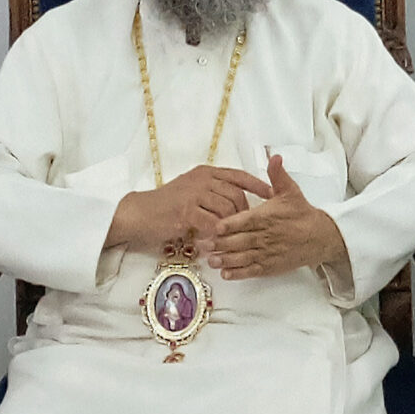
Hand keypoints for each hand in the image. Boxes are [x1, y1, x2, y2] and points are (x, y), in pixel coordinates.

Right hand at [106, 165, 272, 252]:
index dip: (258, 185)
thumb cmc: (167, 204)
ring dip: (231, 225)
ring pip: (226, 209)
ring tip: (231, 236)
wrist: (141, 213)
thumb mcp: (192, 190)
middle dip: (245, 212)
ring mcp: (194, 194)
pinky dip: (217, 233)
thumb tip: (237, 203)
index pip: (238, 175)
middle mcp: (202, 179)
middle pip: (236, 194)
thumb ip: (212, 192)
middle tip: (247, 226)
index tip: (272, 195)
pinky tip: (216, 241)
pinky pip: (212, 223)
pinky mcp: (186, 211)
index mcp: (206, 172)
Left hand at [196, 155, 345, 280]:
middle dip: (221, 244)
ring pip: (244, 257)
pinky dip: (239, 273)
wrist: (319, 237)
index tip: (216, 227)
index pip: (247, 221)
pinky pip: (252, 271)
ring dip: (226, 260)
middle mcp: (267, 236)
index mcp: (268, 217)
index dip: (231, 225)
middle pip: (241, 241)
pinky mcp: (271, 266)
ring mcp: (268, 253)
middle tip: (203, 244)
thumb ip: (277, 174)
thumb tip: (273, 155)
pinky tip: (226, 274)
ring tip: (210, 261)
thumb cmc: (301, 213)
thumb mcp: (290, 191)